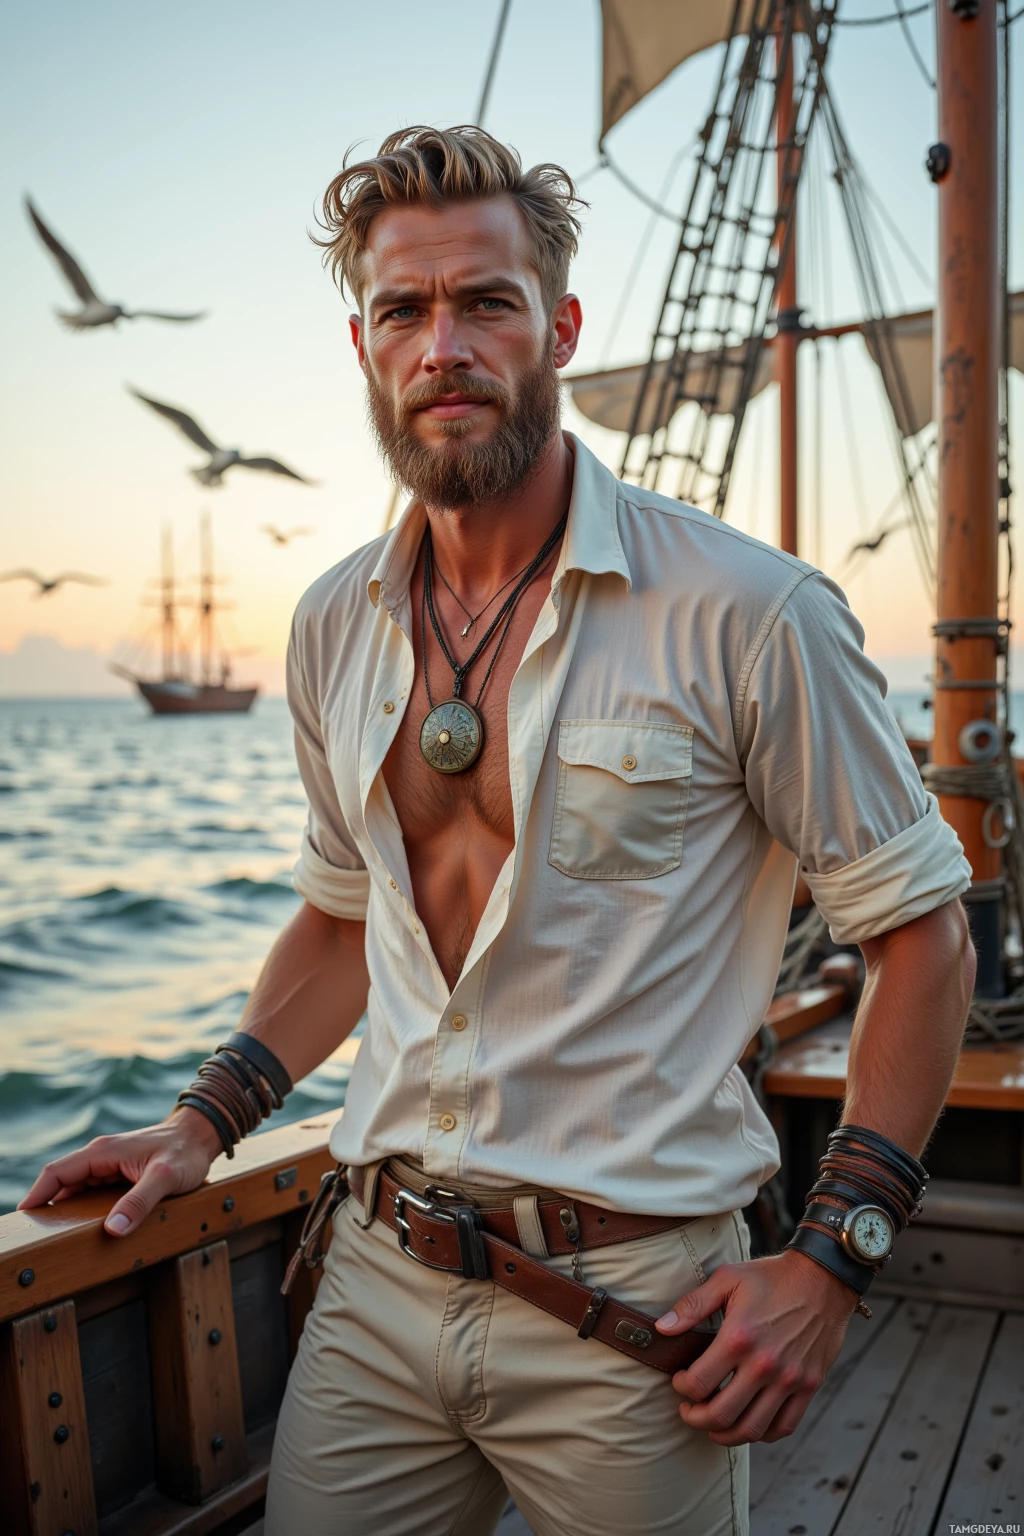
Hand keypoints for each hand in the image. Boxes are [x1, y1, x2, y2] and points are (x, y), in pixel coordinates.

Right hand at [17, 1107, 223, 1236]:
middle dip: (47, 1206)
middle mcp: (101, 1156)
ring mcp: (109, 1165)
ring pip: (76, 1189)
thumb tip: (112, 1230)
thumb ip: (139, 1202)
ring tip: (53, 1238)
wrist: (203, 1136)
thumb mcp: (165, 1178)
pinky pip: (92, 1192)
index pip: (57, 1172)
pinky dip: (83, 1209)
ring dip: (65, 1209)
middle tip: (36, 1237)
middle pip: (62, 1182)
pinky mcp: (118, 1174)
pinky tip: (82, 1228)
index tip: (23, 1220)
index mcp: (103, 1152)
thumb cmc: (186, 1152)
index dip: (37, 1195)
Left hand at [655, 1249, 856, 1445]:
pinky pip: (783, 1426)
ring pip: (751, 1429)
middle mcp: (764, 1364)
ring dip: (725, 1435)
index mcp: (739, 1337)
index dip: (681, 1388)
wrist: (823, 1278)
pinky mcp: (809, 1386)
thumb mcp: (727, 1279)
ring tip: (713, 1425)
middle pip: (721, 1414)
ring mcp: (789, 1379)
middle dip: (696, 1418)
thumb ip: (693, 1305)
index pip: (698, 1383)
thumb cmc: (771, 1277)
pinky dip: (762, 1434)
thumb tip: (662, 1328)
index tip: (679, 1381)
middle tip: (689, 1410)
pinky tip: (748, 1423)